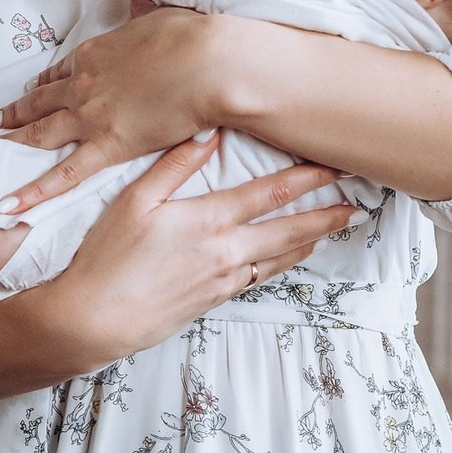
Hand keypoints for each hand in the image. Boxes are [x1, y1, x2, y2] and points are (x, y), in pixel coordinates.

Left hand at [0, 6, 220, 212]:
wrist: (208, 63)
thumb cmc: (192, 38)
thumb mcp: (158, 17)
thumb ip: (143, 18)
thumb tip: (141, 4)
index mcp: (94, 53)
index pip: (60, 71)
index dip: (43, 83)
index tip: (31, 89)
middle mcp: (83, 83)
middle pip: (40, 101)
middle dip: (15, 110)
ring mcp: (90, 116)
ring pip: (39, 133)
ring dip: (14, 140)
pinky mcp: (107, 145)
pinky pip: (63, 174)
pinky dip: (33, 191)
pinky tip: (8, 204)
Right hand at [57, 135, 354, 362]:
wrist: (94, 320)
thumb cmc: (107, 258)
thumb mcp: (133, 200)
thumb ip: (174, 165)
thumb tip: (208, 132)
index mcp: (210, 219)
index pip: (272, 192)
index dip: (309, 177)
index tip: (335, 165)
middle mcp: (227, 250)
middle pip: (290, 229)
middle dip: (326, 215)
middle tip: (357, 205)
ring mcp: (224, 278)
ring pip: (281, 256)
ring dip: (311, 240)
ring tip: (334, 228)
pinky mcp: (215, 300)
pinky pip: (261, 276)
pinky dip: (283, 263)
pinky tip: (290, 257)